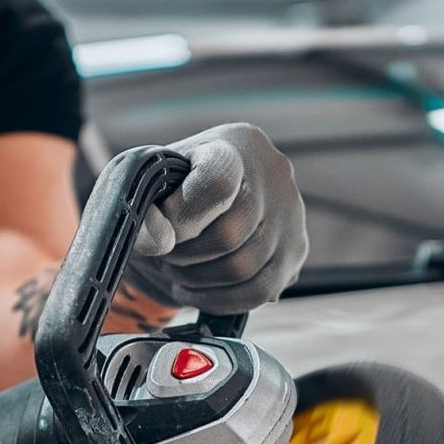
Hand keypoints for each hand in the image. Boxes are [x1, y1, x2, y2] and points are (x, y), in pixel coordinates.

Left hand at [125, 124, 308, 314]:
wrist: (199, 202)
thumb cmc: (170, 188)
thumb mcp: (151, 181)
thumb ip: (147, 206)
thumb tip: (156, 238)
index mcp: (236, 143)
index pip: (218, 183)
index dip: (181, 218)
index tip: (159, 233)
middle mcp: (275, 174)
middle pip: (229, 236)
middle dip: (184, 256)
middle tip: (166, 253)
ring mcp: (292, 215)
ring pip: (243, 269)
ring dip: (198, 279)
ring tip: (179, 268)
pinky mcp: (296, 251)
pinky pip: (260, 291)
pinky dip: (219, 300)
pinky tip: (196, 289)